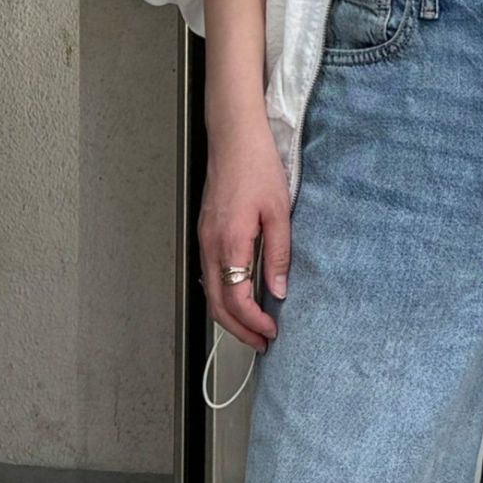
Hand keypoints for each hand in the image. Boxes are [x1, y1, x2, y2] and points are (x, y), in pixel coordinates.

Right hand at [198, 115, 290, 351]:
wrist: (234, 138)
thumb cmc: (257, 168)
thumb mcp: (278, 212)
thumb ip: (278, 254)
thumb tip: (278, 291)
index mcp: (229, 243)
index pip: (236, 299)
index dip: (253, 322)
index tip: (272, 333)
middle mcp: (210, 246)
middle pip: (216, 305)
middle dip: (238, 330)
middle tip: (261, 343)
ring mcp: (204, 240)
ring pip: (210, 292)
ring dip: (229, 316)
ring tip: (253, 328)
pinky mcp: (206, 232)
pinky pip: (210, 275)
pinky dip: (223, 295)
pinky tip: (240, 297)